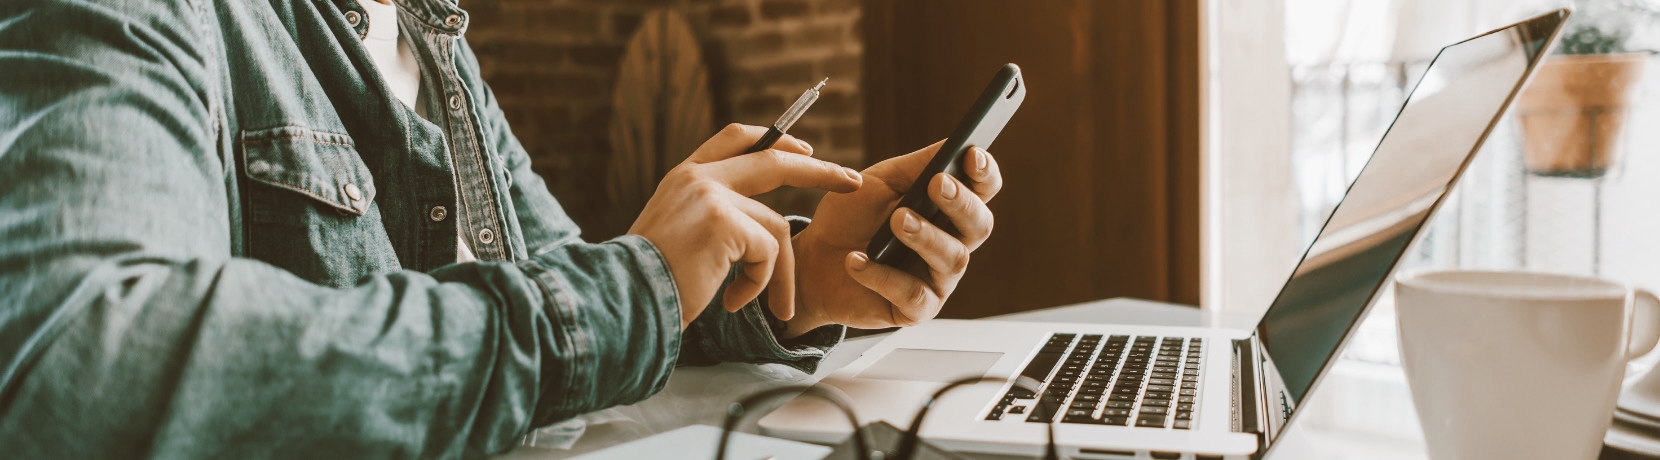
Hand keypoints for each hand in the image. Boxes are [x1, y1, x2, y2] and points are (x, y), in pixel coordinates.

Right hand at [629, 124, 861, 328]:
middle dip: (821, 170)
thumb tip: (754, 224)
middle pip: (775, 160)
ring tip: (770, 305)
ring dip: (779, 273)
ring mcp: (711, 195)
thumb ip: (710, 216)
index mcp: (685, 176)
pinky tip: (733, 302)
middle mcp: (698, 177)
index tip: (805, 149)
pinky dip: (760, 284)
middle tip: (852, 182)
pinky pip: (768, 253)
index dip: (776, 140)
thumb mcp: (677, 234)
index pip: (737, 137)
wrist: (624, 300)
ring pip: (776, 227)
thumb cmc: (650, 282)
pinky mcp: (724, 222)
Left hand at [786, 142, 1002, 336]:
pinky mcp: (915, 309)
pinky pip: (913, 295)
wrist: (812, 261)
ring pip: (952, 259)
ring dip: (925, 236)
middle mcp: (952, 243)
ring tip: (896, 221)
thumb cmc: (851, 218)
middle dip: (961, 203)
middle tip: (936, 185)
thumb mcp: (880, 182)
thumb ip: (917, 166)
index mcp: (949, 209)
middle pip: (980, 225)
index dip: (985, 173)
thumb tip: (956, 144)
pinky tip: (857, 260)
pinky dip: (883, 276)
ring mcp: (937, 279)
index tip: (972, 154)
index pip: (983, 190)